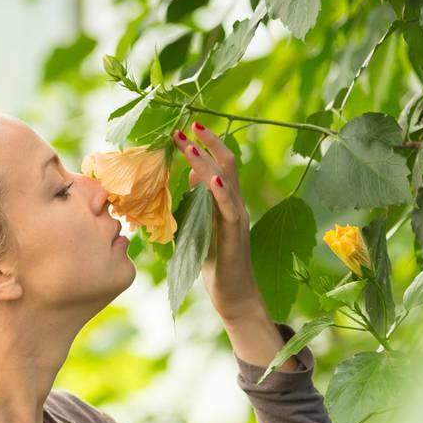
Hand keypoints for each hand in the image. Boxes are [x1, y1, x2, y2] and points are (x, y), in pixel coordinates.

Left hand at [172, 120, 261, 320]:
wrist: (234, 297)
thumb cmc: (216, 266)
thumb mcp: (202, 228)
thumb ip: (198, 204)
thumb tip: (191, 176)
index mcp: (227, 202)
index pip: (219, 165)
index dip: (204, 146)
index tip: (184, 130)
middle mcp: (236, 205)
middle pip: (227, 163)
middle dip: (207, 142)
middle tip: (187, 125)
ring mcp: (237, 218)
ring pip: (227, 180)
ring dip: (206, 160)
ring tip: (188, 143)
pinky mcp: (234, 235)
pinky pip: (229, 208)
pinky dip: (220, 190)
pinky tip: (211, 176)